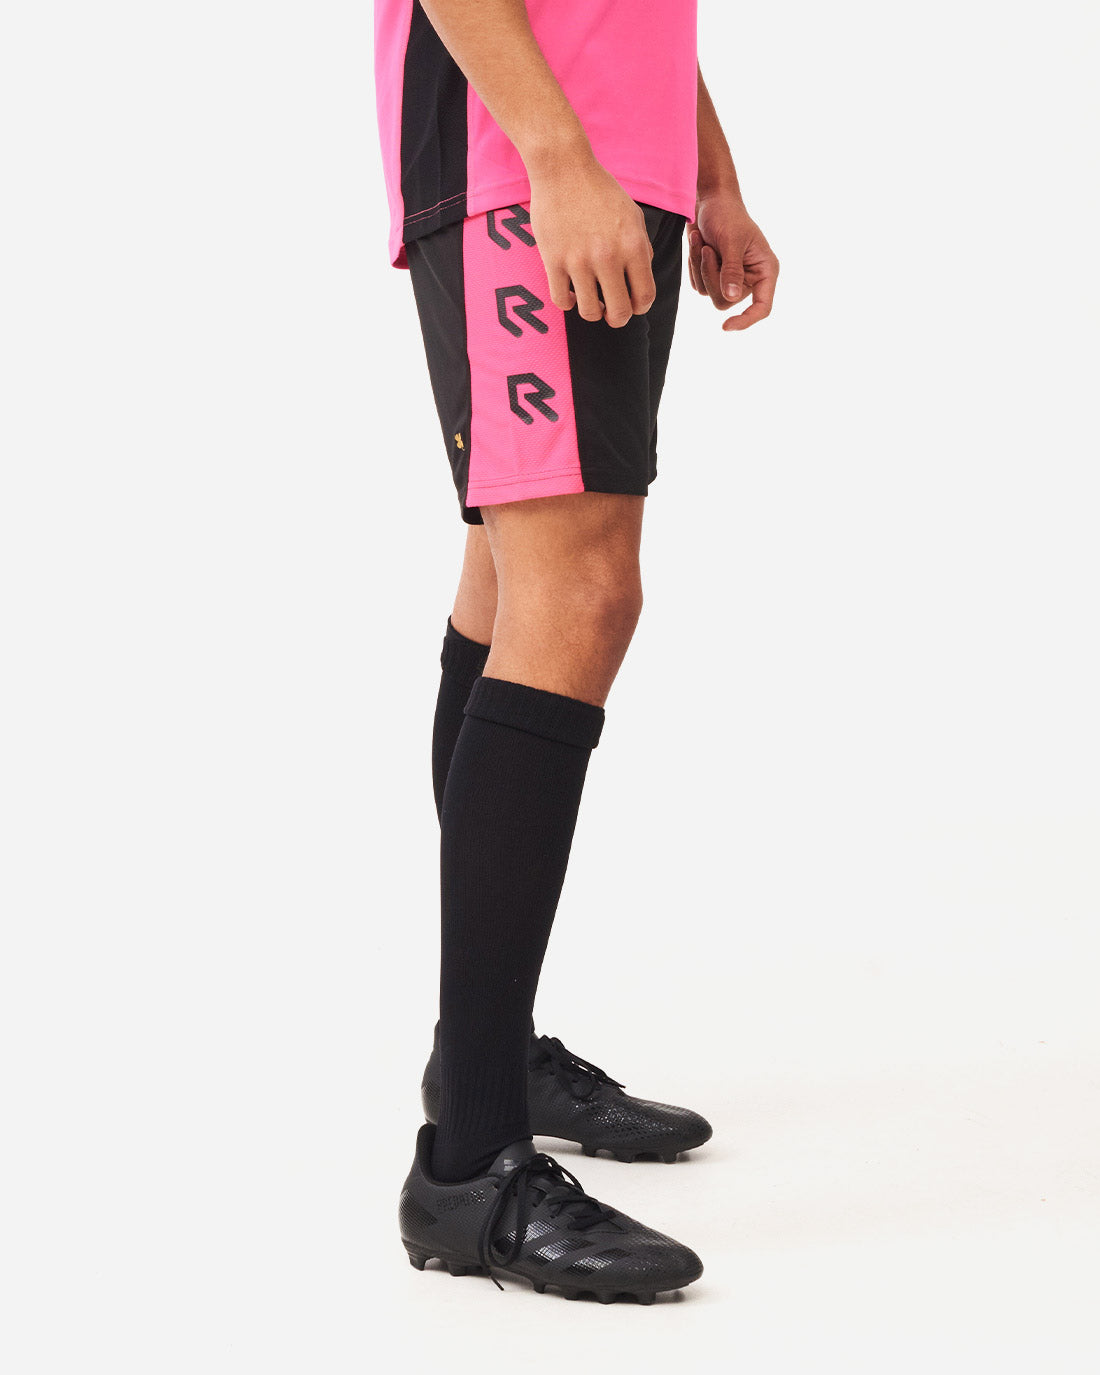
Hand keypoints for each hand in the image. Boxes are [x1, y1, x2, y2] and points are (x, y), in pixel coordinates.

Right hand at [529, 157, 655, 328]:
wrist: (563, 167)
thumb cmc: (600, 190)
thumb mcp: (632, 215)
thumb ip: (641, 248)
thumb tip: (641, 280)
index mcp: (633, 245)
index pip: (645, 296)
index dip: (640, 307)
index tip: (633, 305)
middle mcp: (608, 257)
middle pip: (619, 312)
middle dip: (618, 318)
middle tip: (612, 312)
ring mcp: (579, 260)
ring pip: (589, 312)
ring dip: (593, 312)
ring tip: (592, 302)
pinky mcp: (553, 260)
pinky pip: (561, 300)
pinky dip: (568, 303)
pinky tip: (571, 293)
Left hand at [688, 193, 778, 330]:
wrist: (710, 200)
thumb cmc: (727, 214)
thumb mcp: (731, 240)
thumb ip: (732, 270)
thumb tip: (732, 297)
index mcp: (765, 270)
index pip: (762, 307)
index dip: (747, 320)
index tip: (726, 326)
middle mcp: (750, 278)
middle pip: (726, 302)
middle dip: (711, 277)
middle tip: (707, 250)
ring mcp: (730, 279)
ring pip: (709, 293)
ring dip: (700, 267)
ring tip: (702, 242)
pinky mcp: (713, 276)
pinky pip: (698, 285)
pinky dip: (694, 265)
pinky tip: (699, 244)